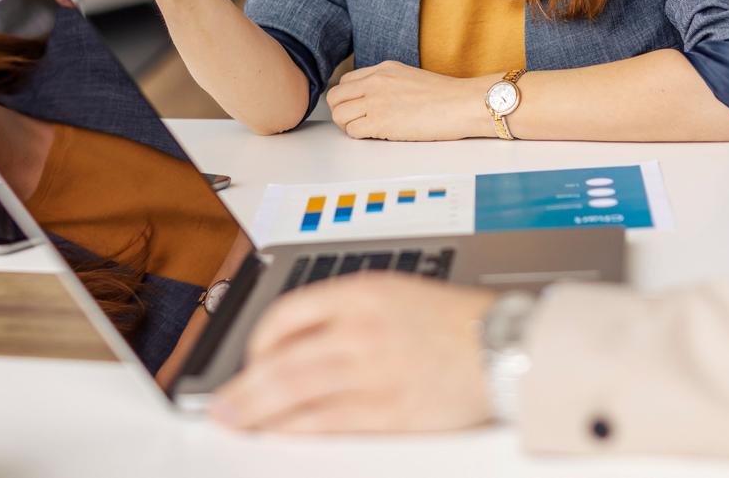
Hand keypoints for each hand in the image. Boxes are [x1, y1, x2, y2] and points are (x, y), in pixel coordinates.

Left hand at [211, 275, 496, 432]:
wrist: (506, 345)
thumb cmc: (453, 321)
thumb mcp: (393, 293)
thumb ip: (343, 313)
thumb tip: (291, 344)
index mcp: (361, 293)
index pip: (287, 315)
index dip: (256, 342)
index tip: (247, 362)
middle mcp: (363, 329)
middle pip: (282, 361)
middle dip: (243, 387)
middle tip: (222, 406)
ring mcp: (376, 371)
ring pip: (297, 394)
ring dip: (259, 412)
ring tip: (237, 422)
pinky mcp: (392, 411)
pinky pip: (331, 423)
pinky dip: (298, 430)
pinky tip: (282, 434)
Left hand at [326, 61, 490, 140]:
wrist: (462, 104)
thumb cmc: (446, 97)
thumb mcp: (410, 77)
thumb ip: (389, 84)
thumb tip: (378, 99)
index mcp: (383, 69)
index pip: (346, 82)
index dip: (348, 98)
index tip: (357, 109)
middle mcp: (375, 81)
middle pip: (335, 98)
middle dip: (342, 112)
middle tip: (357, 122)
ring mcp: (375, 100)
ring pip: (339, 114)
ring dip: (349, 126)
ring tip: (368, 130)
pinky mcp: (379, 121)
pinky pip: (352, 130)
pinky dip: (360, 136)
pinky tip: (377, 136)